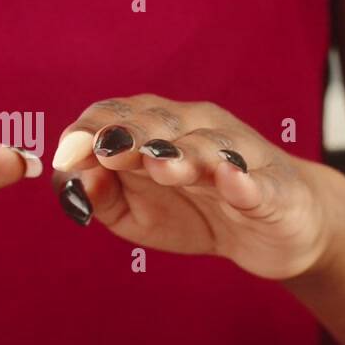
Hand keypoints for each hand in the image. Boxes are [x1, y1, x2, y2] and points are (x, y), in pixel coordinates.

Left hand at [51, 95, 332, 279]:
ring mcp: (238, 155)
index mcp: (158, 129)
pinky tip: (232, 180)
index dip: (88, 132)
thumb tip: (75, 180)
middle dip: (128, 135)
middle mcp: (197, 129)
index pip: (116, 115)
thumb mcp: (135, 214)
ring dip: (180, 155)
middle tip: (105, 150)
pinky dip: (243, 181)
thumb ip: (101, 197)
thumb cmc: (196, 212)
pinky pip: (257, 182)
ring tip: (159, 164)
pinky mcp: (273, 189)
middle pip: (158, 123)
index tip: (64, 156)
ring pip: (206, 147)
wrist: (279, 229)